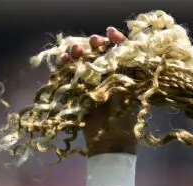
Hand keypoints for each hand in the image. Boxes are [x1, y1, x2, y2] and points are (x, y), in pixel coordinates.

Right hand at [58, 27, 136, 154]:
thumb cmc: (124, 121)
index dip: (116, 40)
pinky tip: (64, 59)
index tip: (111, 33)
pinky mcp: (77, 90)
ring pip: (82, 60)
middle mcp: (109, 77)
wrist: (109, 144)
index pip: (121, 51)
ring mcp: (92, 83)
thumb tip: (120, 47)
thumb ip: (123, 72)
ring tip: (77, 51)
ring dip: (78, 52)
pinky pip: (68, 72)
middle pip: (100, 52)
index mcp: (126, 76)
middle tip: (94, 42)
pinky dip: (64, 64)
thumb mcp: (128, 93)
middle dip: (95, 44)